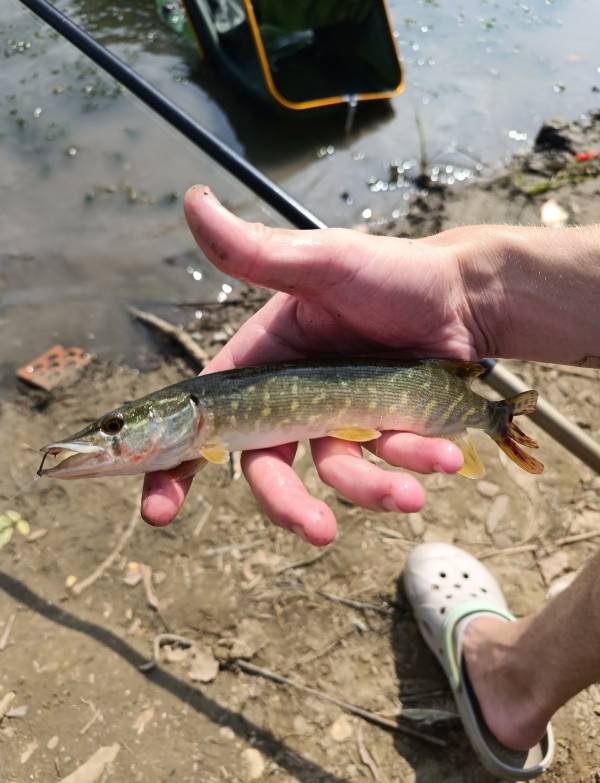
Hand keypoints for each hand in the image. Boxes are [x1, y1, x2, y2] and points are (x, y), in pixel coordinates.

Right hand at [141, 186, 484, 544]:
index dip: (177, 464)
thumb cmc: (392, 273)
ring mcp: (341, 421)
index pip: (208, 418)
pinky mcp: (385, 436)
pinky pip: (388, 465)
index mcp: (264, 362)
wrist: (468, 298)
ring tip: (410, 492)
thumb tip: (192, 202)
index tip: (159, 509)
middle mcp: (294, 399)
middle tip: (315, 530)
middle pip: (268, 464)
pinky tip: (442, 453)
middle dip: (286, 503)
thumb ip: (258, 252)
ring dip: (371, 489)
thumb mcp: (324, 261)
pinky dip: (414, 464)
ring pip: (336, 474)